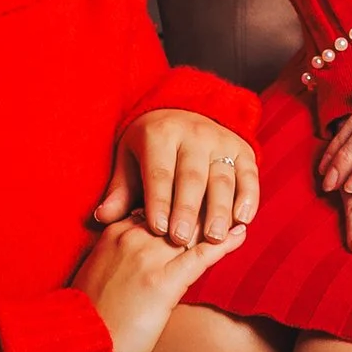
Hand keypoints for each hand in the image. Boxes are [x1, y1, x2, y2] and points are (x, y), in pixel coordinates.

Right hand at [75, 212, 246, 351]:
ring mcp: (148, 258)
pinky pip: (200, 256)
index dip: (179, 200)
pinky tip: (241, 233)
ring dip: (218, 218)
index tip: (199, 193)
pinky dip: (223, 243)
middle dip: (202, 203)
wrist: (78, 343)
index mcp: (115, 231)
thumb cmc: (88, 313)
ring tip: (241, 209)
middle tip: (228, 195)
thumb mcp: (97, 271)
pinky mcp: (163, 283)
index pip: (156, 204)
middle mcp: (132, 237)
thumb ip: (118, 252)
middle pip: (176, 209)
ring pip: (191, 228)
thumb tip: (138, 248)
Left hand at [95, 106, 262, 248]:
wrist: (182, 112)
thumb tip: (102, 217)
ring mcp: (221, 141)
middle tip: (182, 239)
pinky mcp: (242, 149)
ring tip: (214, 237)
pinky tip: (242, 220)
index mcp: (160, 134)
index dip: (158, 201)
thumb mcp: (129, 160)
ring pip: (222, 178)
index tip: (157, 230)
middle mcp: (194, 133)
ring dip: (219, 209)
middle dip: (188, 210)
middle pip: (192, 177)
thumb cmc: (149, 147)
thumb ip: (120, 191)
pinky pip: (248, 174)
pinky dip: (248, 197)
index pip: (159, 172)